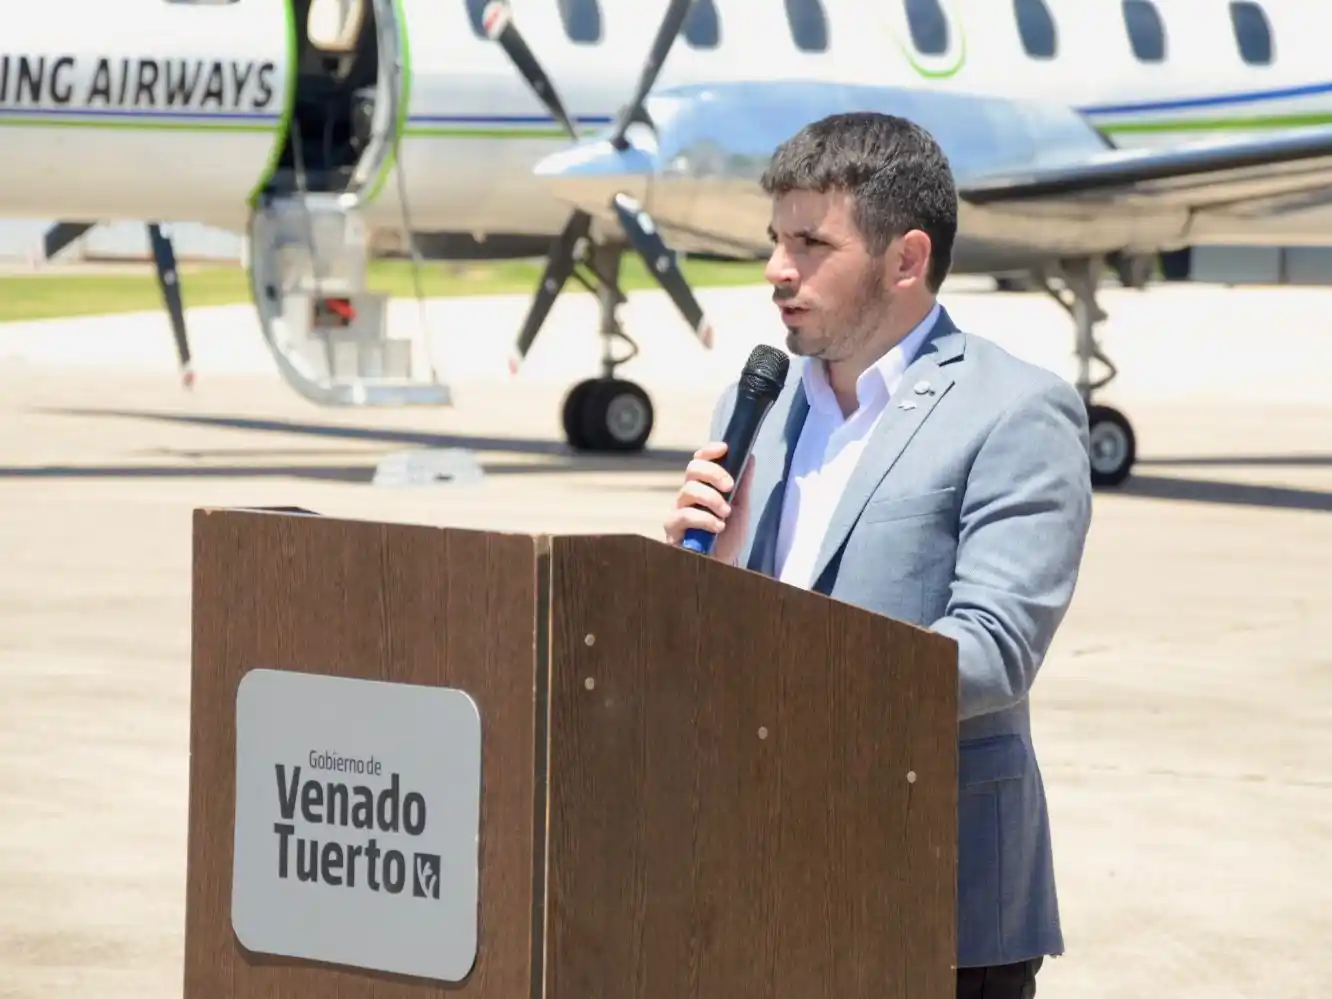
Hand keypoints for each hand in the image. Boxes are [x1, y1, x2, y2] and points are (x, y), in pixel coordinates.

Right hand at [662, 442, 754, 564]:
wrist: (723, 566)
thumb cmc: (728, 537)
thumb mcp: (741, 508)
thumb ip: (743, 483)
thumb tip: (749, 455)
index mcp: (703, 486)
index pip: (699, 461)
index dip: (709, 451)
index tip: (724, 448)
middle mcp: (687, 496)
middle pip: (692, 469)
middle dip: (714, 473)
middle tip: (730, 487)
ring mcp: (678, 511)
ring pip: (689, 490)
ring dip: (712, 499)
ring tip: (725, 514)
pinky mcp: (673, 529)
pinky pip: (684, 515)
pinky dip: (704, 519)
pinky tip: (718, 527)